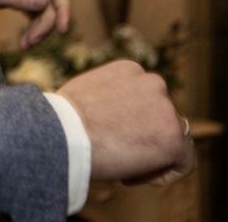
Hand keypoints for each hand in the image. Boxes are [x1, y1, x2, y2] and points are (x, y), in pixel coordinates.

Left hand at [0, 0, 70, 48]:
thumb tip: (47, 0)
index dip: (63, 7)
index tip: (63, 31)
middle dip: (46, 23)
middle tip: (30, 43)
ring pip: (44, 7)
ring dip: (40, 27)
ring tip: (25, 45)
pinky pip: (33, 10)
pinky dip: (32, 25)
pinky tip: (25, 41)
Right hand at [58, 60, 194, 184]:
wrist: (62, 133)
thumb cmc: (62, 119)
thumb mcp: (86, 92)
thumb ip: (108, 96)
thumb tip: (112, 112)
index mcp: (130, 69)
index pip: (145, 99)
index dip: (129, 122)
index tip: (108, 135)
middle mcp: (153, 82)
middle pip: (161, 118)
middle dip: (143, 136)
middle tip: (116, 152)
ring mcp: (166, 109)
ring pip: (172, 139)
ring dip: (152, 154)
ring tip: (122, 164)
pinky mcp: (174, 137)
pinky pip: (183, 163)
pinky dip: (162, 174)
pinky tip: (132, 176)